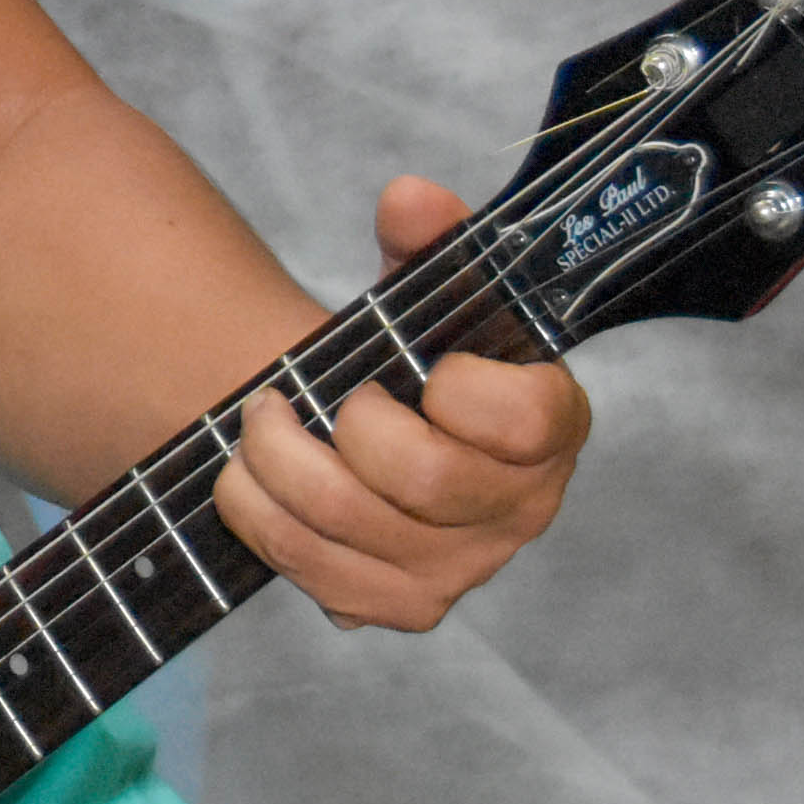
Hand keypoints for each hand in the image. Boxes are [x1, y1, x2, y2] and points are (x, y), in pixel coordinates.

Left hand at [211, 178, 590, 631]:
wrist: (376, 432)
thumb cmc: (413, 356)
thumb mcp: (424, 288)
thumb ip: (428, 237)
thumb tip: (409, 198)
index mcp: (552, 425)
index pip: (529, 421)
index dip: (463, 391)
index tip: (429, 370)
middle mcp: (521, 509)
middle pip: (423, 479)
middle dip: (343, 424)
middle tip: (310, 393)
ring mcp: (463, 568)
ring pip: (352, 525)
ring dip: (277, 461)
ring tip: (260, 421)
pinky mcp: (401, 604)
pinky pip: (315, 571)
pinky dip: (262, 514)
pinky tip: (251, 477)